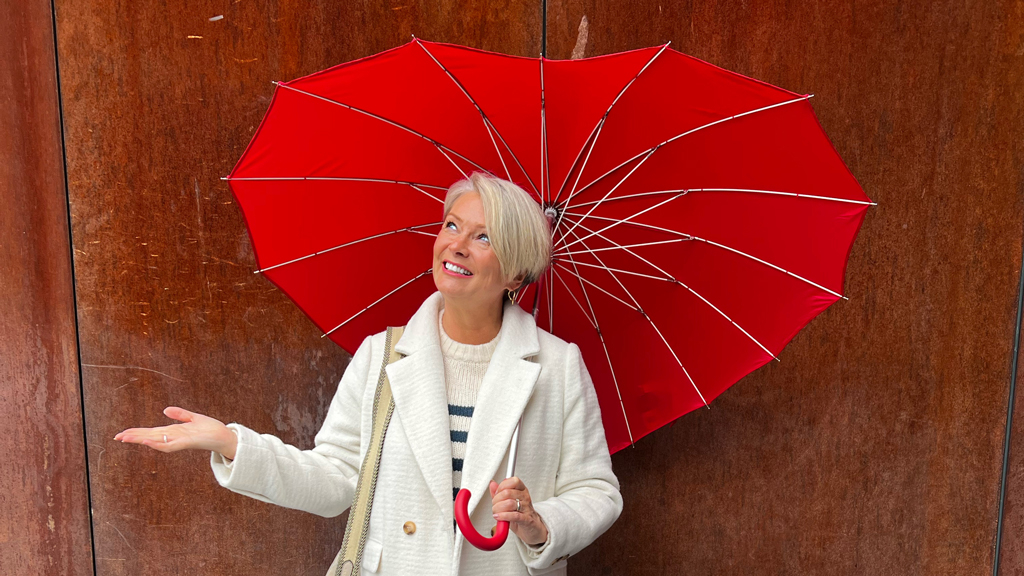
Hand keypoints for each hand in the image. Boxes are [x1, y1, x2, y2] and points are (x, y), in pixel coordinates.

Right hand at [114, 407, 237, 458]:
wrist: (224, 436)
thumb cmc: (209, 429)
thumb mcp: (193, 418)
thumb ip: (180, 414)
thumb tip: (165, 410)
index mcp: (173, 431)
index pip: (151, 431)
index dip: (137, 432)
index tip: (122, 433)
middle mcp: (173, 437)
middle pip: (150, 436)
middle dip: (134, 437)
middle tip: (117, 437)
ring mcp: (179, 441)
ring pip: (155, 441)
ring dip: (141, 440)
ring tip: (126, 438)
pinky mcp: (186, 442)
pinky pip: (169, 444)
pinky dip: (158, 443)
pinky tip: (148, 441)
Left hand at [490, 477, 547, 545]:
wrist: (532, 529)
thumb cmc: (520, 515)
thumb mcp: (508, 502)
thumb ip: (499, 493)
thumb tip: (492, 484)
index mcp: (522, 490)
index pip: (513, 481)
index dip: (502, 486)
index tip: (497, 493)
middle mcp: (525, 497)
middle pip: (508, 492)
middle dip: (496, 500)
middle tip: (494, 505)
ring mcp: (526, 508)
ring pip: (509, 503)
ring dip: (498, 509)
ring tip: (496, 513)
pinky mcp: (526, 519)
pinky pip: (514, 516)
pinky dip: (503, 516)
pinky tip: (499, 517)